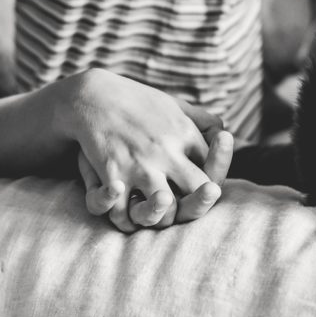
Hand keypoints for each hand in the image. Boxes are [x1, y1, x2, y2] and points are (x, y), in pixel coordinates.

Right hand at [60, 69, 231, 230]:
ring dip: (166, 216)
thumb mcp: (174, 104)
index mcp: (185, 133)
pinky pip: (126, 212)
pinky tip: (129, 216)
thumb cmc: (136, 100)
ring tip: (157, 214)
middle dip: (199, 204)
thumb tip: (224, 132)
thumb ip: (201, 119)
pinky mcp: (114, 174)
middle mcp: (167, 151)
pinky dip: (128, 220)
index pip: (211, 167)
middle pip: (199, 190)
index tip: (198, 186)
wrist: (91, 95)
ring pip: (167, 209)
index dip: (209, 182)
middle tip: (186, 207)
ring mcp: (140, 166)